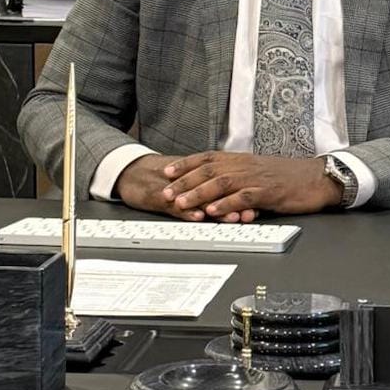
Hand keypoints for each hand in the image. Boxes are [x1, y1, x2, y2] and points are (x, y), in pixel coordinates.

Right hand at [114, 153, 259, 221]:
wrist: (131, 171)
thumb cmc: (162, 179)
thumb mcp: (187, 182)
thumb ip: (207, 188)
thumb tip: (235, 200)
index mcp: (199, 174)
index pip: (225, 182)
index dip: (241, 192)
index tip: (258, 202)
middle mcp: (190, 180)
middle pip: (216, 190)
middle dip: (235, 202)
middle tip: (250, 212)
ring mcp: (175, 189)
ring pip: (199, 199)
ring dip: (217, 209)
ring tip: (233, 217)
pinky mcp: (159, 197)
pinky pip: (175, 206)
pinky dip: (188, 212)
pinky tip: (199, 217)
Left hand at [162, 152, 342, 217]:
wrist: (317, 178)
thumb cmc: (289, 178)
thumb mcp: (259, 174)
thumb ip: (238, 181)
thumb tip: (216, 194)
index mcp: (242, 160)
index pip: (208, 158)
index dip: (186, 164)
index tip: (167, 171)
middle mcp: (246, 165)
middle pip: (210, 169)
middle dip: (185, 180)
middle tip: (165, 191)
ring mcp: (257, 178)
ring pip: (222, 182)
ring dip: (199, 193)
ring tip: (182, 202)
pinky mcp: (269, 192)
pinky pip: (243, 197)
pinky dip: (226, 204)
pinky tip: (213, 211)